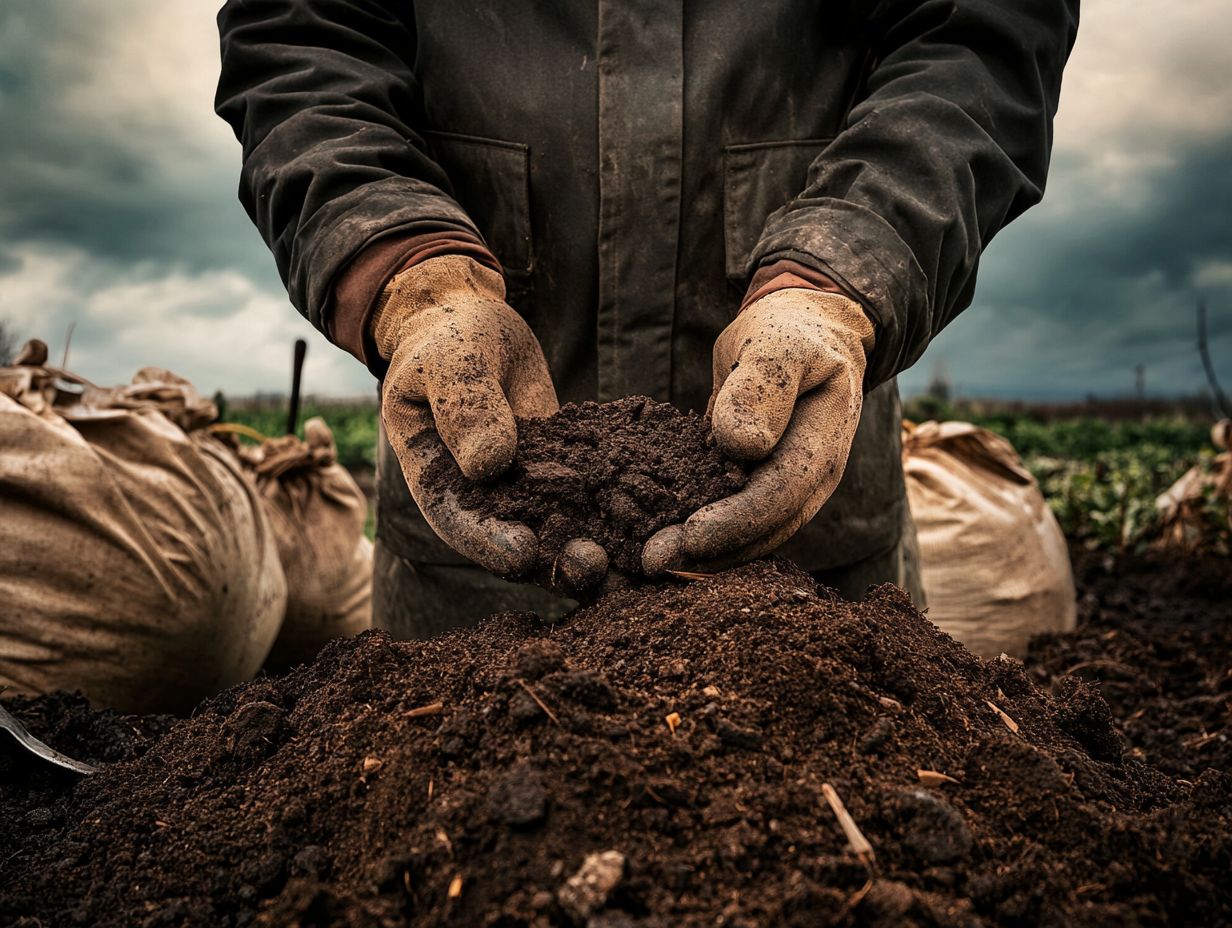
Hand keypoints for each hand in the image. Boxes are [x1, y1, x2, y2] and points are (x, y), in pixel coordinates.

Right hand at [375, 255, 608, 591]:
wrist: (474, 326)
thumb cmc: (448, 338)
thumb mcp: (449, 360)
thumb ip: (466, 405)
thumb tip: (490, 462)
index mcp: (437, 478)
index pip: (459, 521)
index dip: (488, 542)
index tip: (522, 552)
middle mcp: (483, 498)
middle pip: (515, 543)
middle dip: (553, 563)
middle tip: (592, 568)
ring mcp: (527, 490)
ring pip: (561, 532)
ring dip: (597, 552)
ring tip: (632, 565)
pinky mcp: (566, 475)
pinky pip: (593, 500)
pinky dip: (622, 516)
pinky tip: (658, 525)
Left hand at [642, 288, 873, 572]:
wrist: (805, 333)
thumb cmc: (790, 333)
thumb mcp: (779, 344)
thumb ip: (764, 387)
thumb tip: (742, 444)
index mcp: (823, 442)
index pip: (781, 493)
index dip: (738, 520)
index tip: (691, 535)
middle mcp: (812, 477)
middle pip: (766, 528)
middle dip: (712, 551)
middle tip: (653, 562)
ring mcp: (789, 488)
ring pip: (752, 535)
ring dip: (704, 555)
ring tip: (651, 562)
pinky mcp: (760, 487)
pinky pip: (735, 520)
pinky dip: (703, 536)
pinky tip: (662, 541)